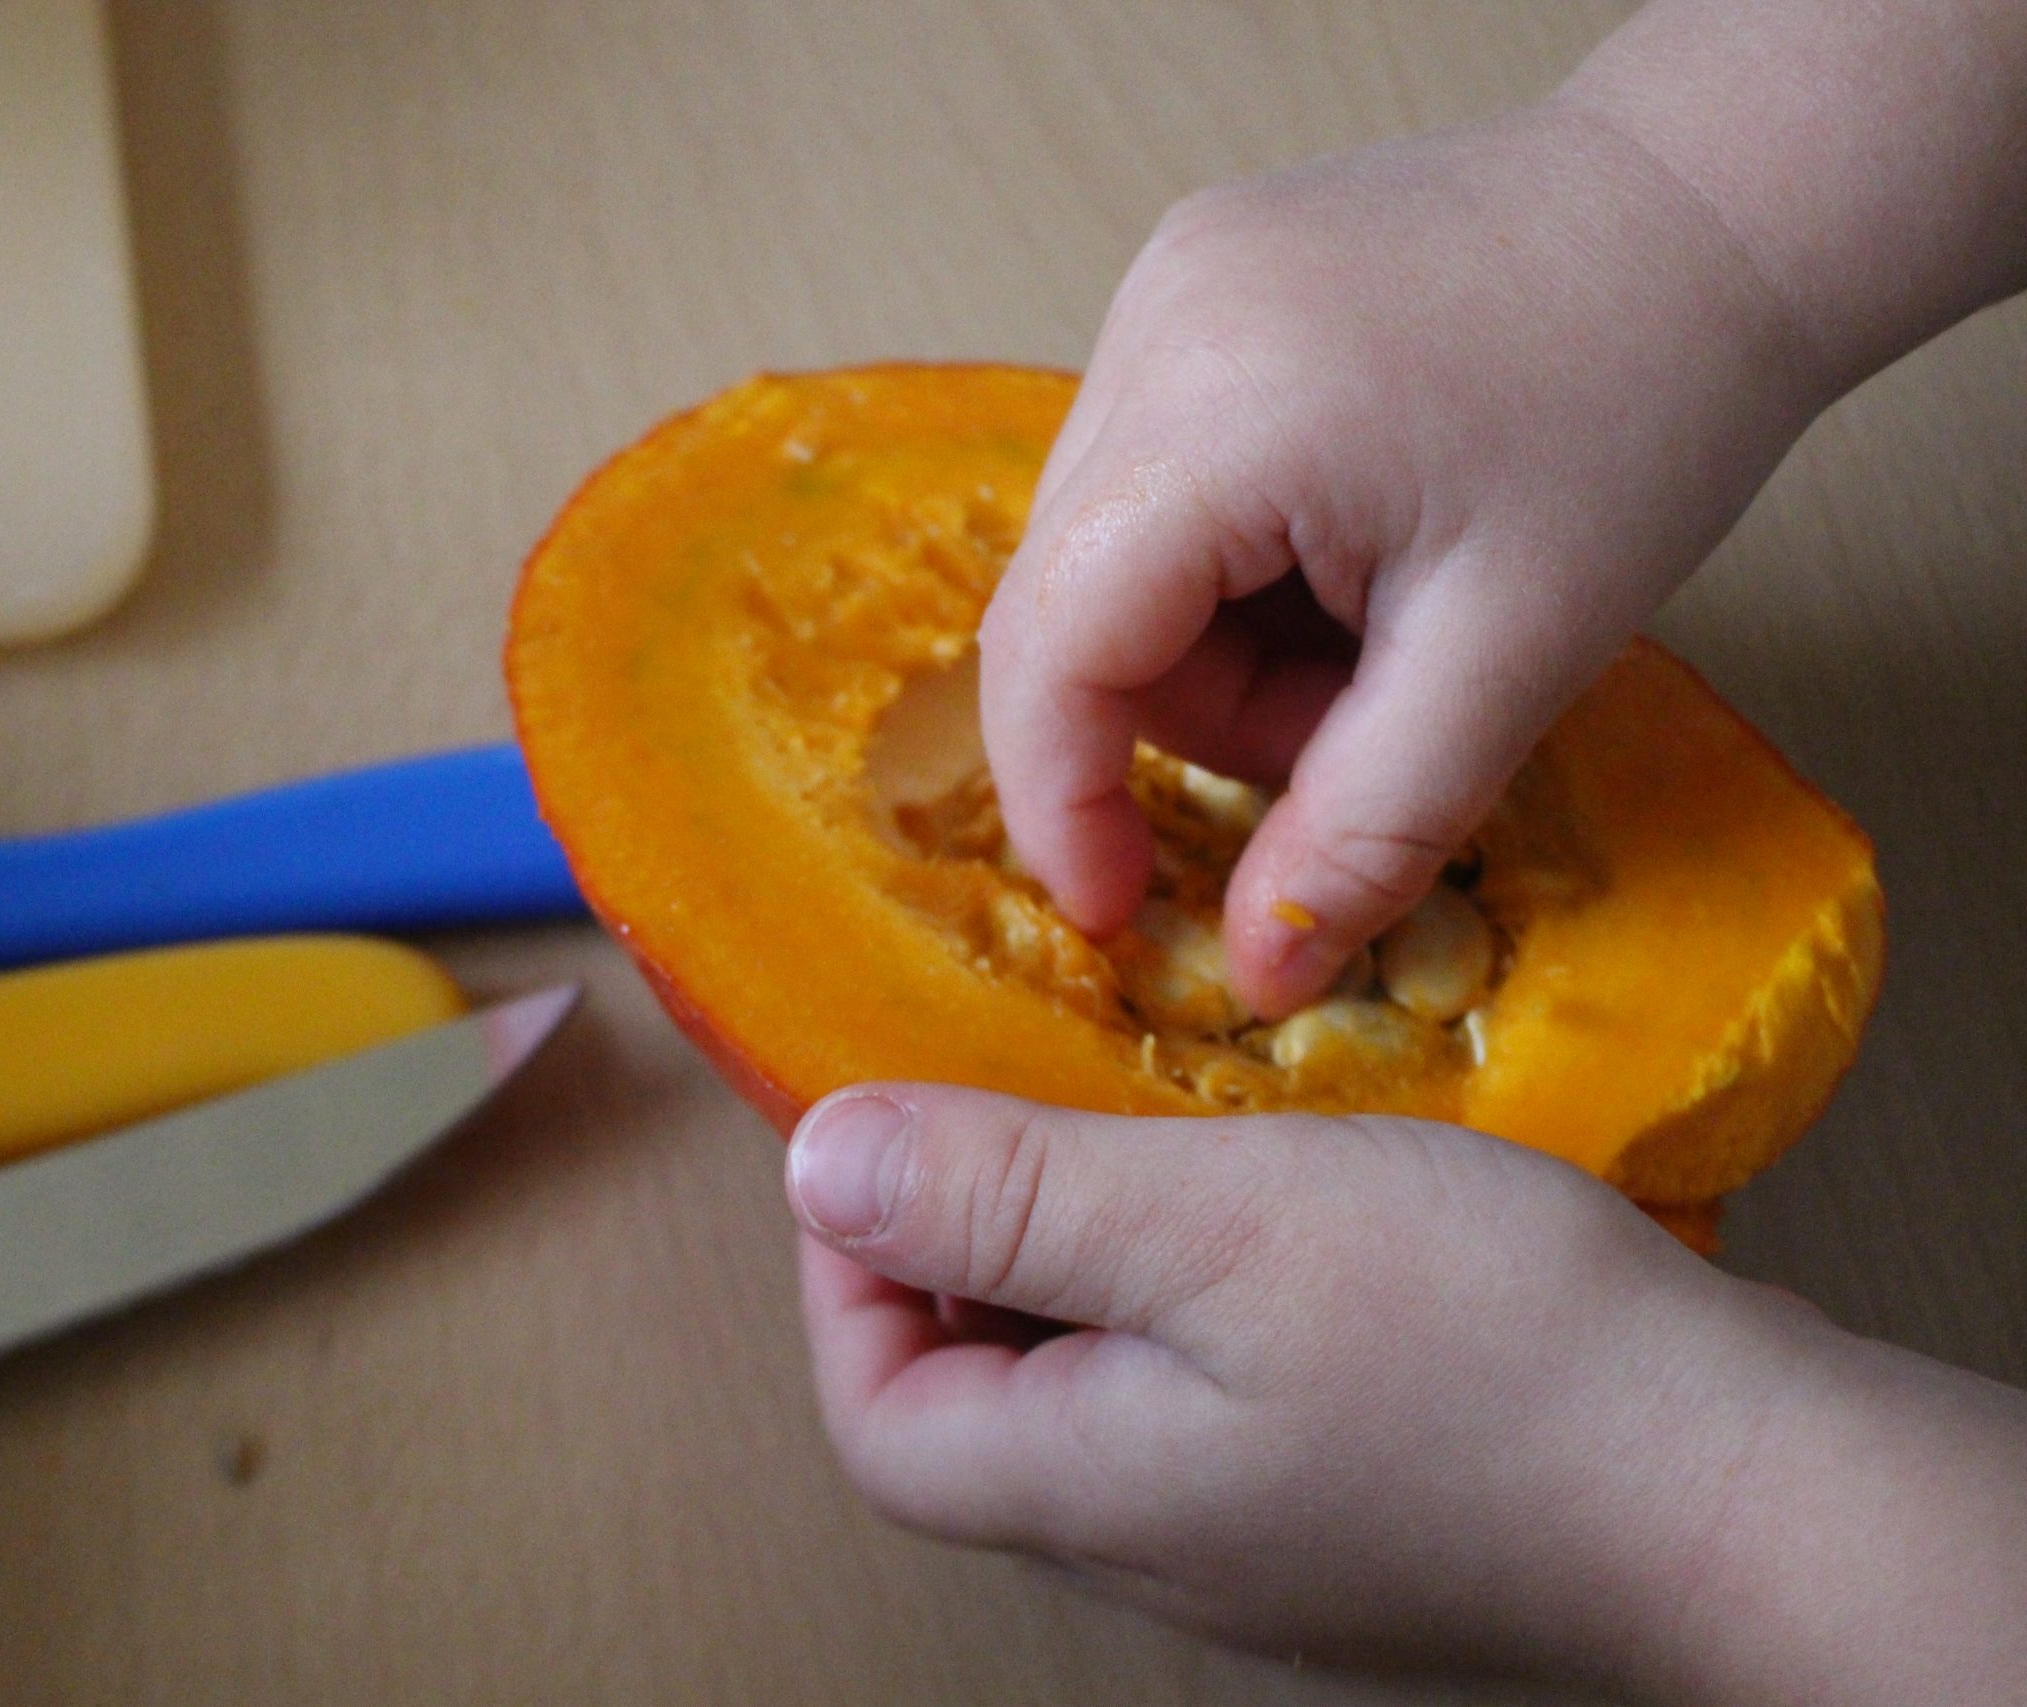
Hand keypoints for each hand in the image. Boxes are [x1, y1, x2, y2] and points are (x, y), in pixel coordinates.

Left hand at [785, 1086, 2026, 1698]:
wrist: (1756, 1492)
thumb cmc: (1498, 1353)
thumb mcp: (1216, 1222)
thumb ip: (1005, 1195)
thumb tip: (818, 1162)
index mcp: (1086, 1491)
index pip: (875, 1412)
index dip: (851, 1268)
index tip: (898, 1130)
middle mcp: (1155, 1545)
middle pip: (980, 1398)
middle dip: (973, 1241)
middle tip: (1023, 1095)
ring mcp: (1260, 1540)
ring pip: (1105, 1383)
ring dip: (1095, 1250)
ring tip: (1148, 1123)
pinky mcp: (1356, 1505)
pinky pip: (1217, 1392)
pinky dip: (1204, 1287)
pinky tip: (1275, 1201)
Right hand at [976, 100, 1830, 1014]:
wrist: (1716, 205)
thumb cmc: (1641, 412)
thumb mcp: (1510, 656)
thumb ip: (1366, 830)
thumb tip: (1257, 977)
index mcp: (1217, 412)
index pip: (1051, 648)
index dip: (1062, 801)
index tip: (1124, 912)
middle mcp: (1152, 328)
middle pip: (1073, 606)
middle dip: (1193, 717)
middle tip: (1354, 732)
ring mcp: (1160, 289)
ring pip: (1109, 551)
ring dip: (1218, 643)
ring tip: (1381, 625)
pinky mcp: (1189, 281)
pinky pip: (1151, 477)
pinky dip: (1230, 560)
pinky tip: (1352, 544)